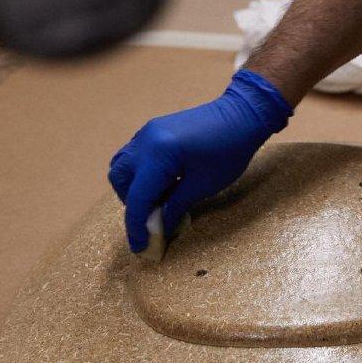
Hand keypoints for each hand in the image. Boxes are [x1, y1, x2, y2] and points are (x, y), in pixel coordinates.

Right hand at [108, 69, 291, 252]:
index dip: (136, 226)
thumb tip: (159, 227)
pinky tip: (163, 183)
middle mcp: (145, 141)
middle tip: (152, 218)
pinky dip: (140, 172)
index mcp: (158, 155)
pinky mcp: (154, 129)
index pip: (137, 198)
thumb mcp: (203, 186)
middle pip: (120, 179)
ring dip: (133, 187)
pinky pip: (135, 154)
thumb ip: (175, 206)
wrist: (241, 115)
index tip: (140, 247)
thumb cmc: (229, 152)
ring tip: (157, 201)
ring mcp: (147, 132)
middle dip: (131, 203)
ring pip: (123, 164)